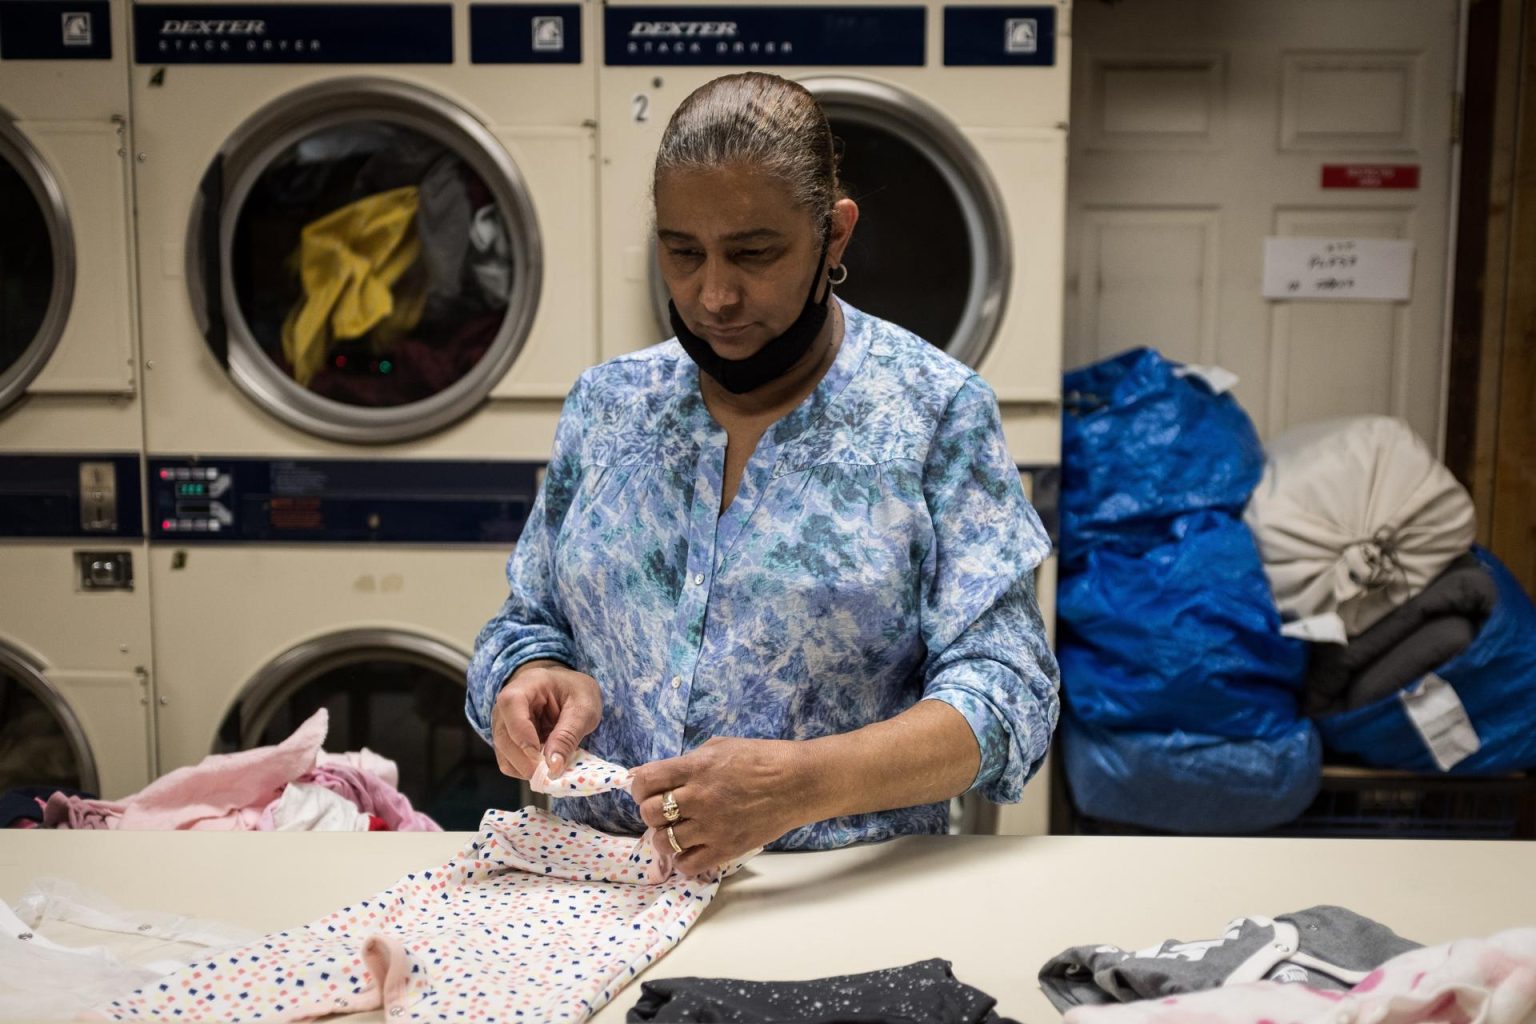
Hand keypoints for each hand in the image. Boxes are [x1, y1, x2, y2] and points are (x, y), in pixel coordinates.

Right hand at [491, 660, 601, 779]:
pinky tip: (543, 764)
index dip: (522, 733)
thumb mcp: (583, 709)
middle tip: (550, 771)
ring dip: (525, 768)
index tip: (538, 755)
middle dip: (525, 760)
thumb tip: (553, 767)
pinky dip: (524, 770)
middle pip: (503, 736)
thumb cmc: (576, 693)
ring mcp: (503, 723)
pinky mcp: (506, 740)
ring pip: (503, 753)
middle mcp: (506, 704)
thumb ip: (568, 736)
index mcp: (527, 685)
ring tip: (551, 766)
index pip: (511, 704)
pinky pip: (508, 762)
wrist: (570, 691)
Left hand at [630, 737, 812, 875]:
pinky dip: (683, 860)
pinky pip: (687, 865)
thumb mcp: (720, 746)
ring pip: (663, 842)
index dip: (639, 786)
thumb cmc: (761, 758)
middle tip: (663, 811)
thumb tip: (663, 775)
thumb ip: (689, 761)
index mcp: (696, 768)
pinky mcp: (725, 849)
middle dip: (650, 811)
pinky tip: (691, 849)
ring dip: (664, 837)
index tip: (646, 789)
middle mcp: (698, 798)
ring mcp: (711, 827)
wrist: (797, 783)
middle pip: (649, 813)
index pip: (645, 780)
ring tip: (676, 832)